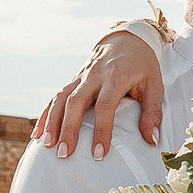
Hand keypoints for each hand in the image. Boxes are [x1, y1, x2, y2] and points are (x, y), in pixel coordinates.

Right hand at [32, 31, 162, 158]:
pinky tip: (38, 133)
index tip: (99, 154)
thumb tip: (150, 140)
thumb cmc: (143, 65)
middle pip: (76, 102)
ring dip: (51, 122)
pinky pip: (55, 97)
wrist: (127, 38)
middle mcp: (94, 75)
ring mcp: (81, 76)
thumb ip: (152, 113)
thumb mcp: (155, 85)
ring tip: (45, 145)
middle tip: (64, 153)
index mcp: (116, 76)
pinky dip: (46, 115)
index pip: (105, 106)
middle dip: (68, 128)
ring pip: (61, 98)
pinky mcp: (74, 79)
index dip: (102, 130)